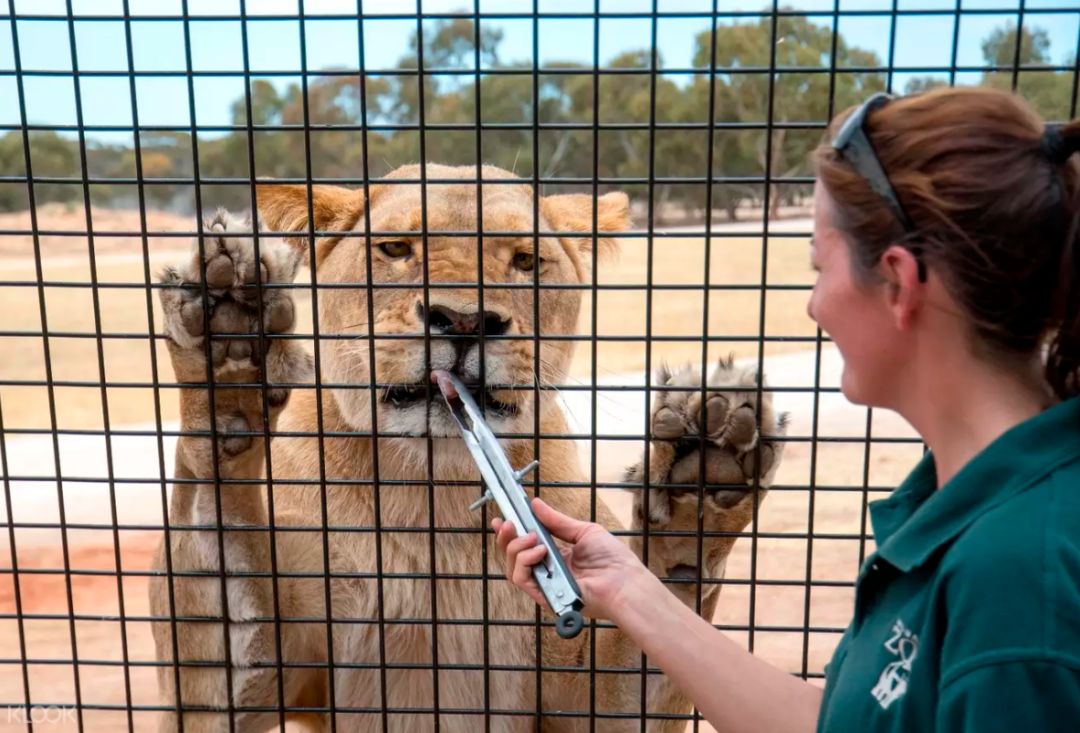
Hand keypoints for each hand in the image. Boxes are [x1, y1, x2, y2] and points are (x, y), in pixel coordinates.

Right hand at [492, 498, 652, 621]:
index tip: (501, 520)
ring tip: (532, 536)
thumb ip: (557, 521)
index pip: (525, 546)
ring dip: (515, 548)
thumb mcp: (583, 532)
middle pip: (514, 557)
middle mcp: (547, 572)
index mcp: (556, 557)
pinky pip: (521, 579)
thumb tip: (536, 504)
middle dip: (506, 538)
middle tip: (507, 523)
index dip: (510, 534)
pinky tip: (539, 550)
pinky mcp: (544, 596)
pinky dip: (524, 561)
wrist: (624, 582)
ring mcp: (545, 585)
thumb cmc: (612, 560)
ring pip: (513, 568)